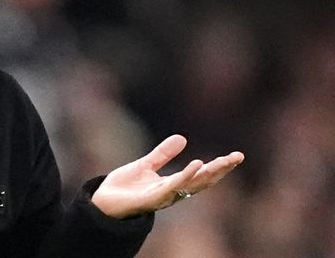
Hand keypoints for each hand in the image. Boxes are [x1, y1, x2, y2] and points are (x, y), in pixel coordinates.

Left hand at [90, 134, 243, 218]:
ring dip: (207, 174)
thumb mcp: (145, 165)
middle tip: (237, 157)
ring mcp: (163, 197)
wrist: (102, 202)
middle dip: (221, 170)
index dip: (219, 167)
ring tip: (221, 161)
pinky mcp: (151, 200)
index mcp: (173, 185)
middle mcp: (172, 193)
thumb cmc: (124, 187)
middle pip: (202, 181)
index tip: (236, 156)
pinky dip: (186, 176)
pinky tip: (196, 165)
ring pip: (191, 185)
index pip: (201, 175)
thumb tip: (183, 138)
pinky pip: (172, 188)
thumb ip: (163, 154)